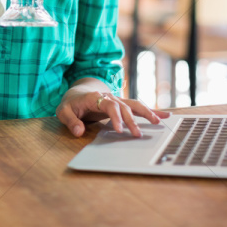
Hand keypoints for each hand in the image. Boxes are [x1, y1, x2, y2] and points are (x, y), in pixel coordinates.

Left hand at [56, 87, 170, 137]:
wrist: (77, 92)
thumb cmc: (70, 103)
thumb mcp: (63, 111)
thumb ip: (70, 121)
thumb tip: (78, 132)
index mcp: (95, 97)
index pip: (109, 106)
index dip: (115, 117)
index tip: (119, 130)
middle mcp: (109, 96)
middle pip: (124, 106)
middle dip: (132, 120)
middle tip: (137, 134)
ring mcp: (117, 100)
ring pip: (133, 104)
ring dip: (146, 113)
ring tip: (159, 122)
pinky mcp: (121, 105)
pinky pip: (136, 107)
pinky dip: (151, 111)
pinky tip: (164, 116)